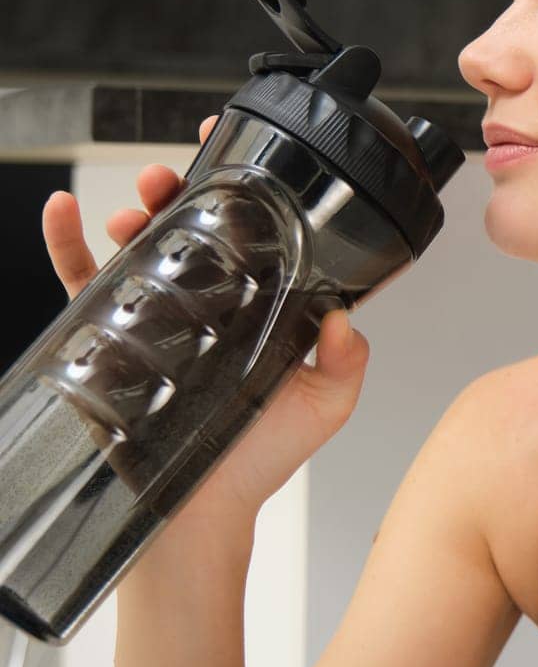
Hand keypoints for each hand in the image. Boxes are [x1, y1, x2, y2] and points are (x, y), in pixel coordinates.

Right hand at [40, 114, 371, 528]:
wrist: (199, 516)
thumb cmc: (260, 461)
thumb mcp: (323, 407)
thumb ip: (345, 362)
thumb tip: (346, 320)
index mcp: (261, 306)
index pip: (257, 234)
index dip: (251, 190)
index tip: (251, 150)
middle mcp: (210, 304)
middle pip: (194, 227)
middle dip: (183, 187)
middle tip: (176, 174)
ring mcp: (159, 318)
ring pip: (141, 246)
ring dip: (135, 210)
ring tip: (139, 200)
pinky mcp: (112, 341)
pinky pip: (81, 284)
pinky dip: (64, 242)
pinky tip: (61, 210)